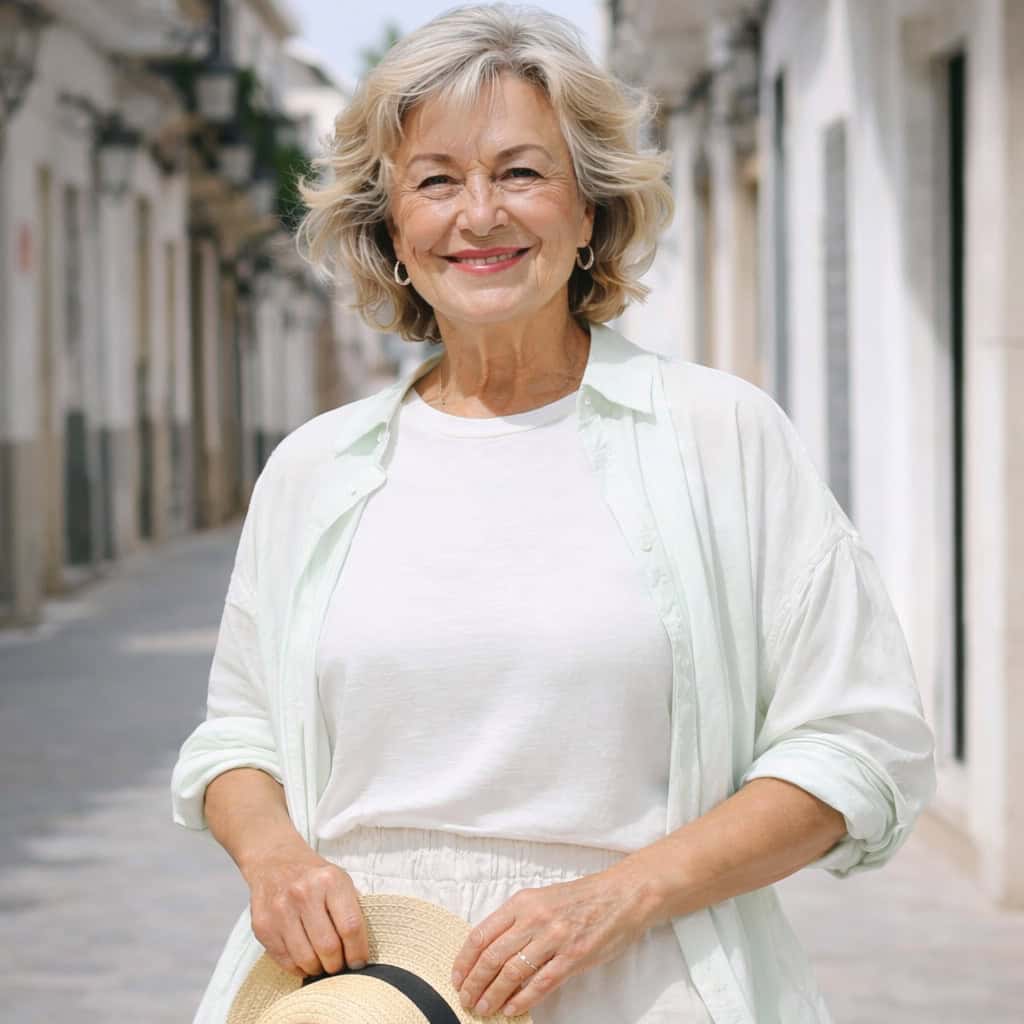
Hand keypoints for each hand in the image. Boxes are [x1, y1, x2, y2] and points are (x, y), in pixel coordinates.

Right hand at [242, 838, 369, 978]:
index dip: (357, 951)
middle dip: (337, 965)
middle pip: (328, 947)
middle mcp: (304, 893)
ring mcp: (280, 910)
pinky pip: (285, 961)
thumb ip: (353, 909)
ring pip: (306, 959)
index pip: (351, 926)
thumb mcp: (340, 879)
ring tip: (323, 964)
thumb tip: (362, 948)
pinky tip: (305, 960)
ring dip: (318, 969)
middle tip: (340, 966)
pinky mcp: (262, 926)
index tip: (359, 962)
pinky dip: (299, 968)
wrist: (274, 862)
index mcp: (330, 880)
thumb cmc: (313, 876)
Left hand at [449, 862, 657, 1017]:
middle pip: (492, 957)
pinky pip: (541, 983)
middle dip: (474, 983)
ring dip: (493, 995)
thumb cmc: (580, 898)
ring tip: (484, 1009)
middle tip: (466, 1000)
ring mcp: (554, 938)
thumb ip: (517, 920)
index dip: (465, 960)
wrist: (620, 895)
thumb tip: (489, 951)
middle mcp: (534, 918)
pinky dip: (522, 999)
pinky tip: (511, 1009)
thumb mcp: (541, 899)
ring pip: (512, 972)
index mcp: (522, 902)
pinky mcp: (574, 956)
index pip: (481, 934)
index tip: (457, 977)